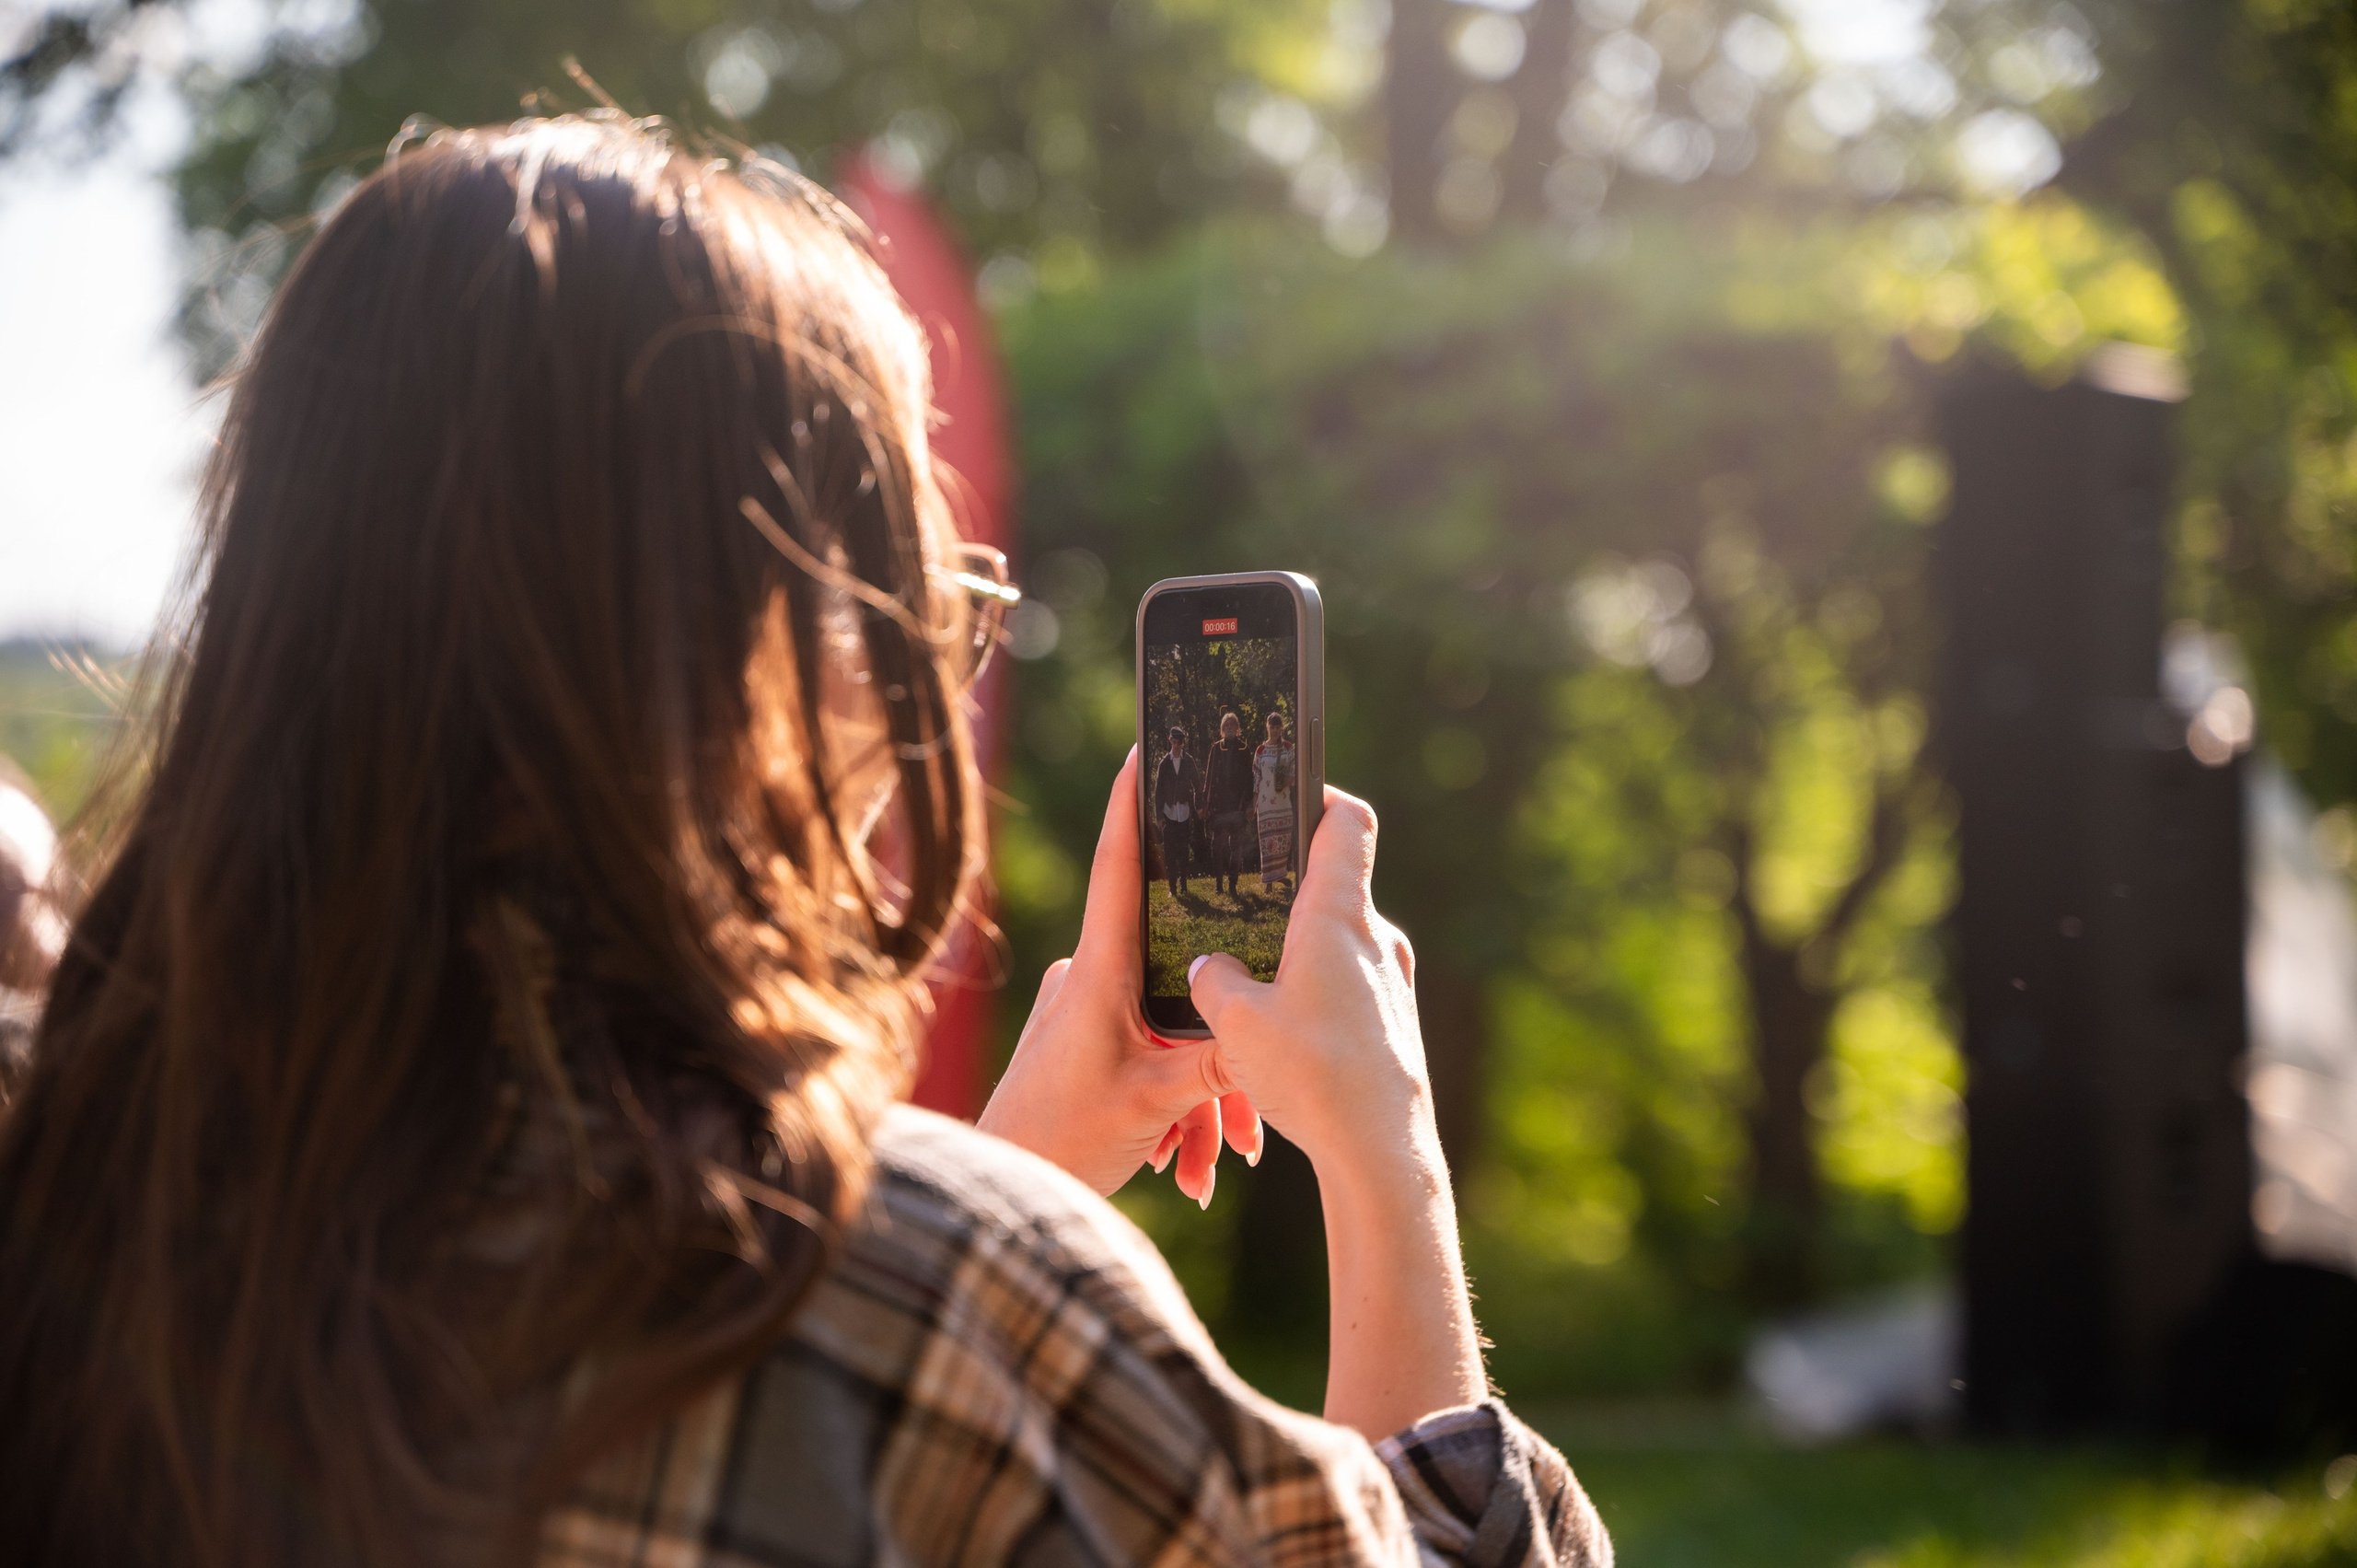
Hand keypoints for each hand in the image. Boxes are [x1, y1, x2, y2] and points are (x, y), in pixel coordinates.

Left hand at [978, 749, 1261, 1201]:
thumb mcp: (1151, 1103)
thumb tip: (1270, 1033)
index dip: (1134, 806)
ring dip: (1197, 1101)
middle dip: (1219, 1051)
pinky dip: (1173, 1109)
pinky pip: (1148, 1055)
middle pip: (1178, 977)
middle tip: (1243, 1124)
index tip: (1147, 748)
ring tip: (1212, 1161)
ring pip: (1170, 1030)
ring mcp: (1086, 1011)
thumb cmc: (1058, 1138)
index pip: (1119, 868)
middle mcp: (1089, 979)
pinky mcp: (1085, 1043)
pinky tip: (1183, 1167)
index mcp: (1098, 971)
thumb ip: (1215, 1064)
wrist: (1002, 1190)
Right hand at [1185, 787, 1432, 1177]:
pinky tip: (1282, 1033)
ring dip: (1297, 952)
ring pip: (1338, 944)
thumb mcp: (1237, 1024)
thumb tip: (1210, 968)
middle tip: (1237, 903)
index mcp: (1340, 917)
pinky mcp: (1394, 1021)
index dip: (1318, 796)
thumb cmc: (1315, 1077)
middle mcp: (1376, 938)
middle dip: (1285, 890)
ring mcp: (1393, 981)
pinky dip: (1315, 994)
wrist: (1382, 1152)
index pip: (1347, 822)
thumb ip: (1213, 980)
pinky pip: (1349, 988)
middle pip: (1334, 884)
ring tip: (1251, 983)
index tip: (1284, 797)